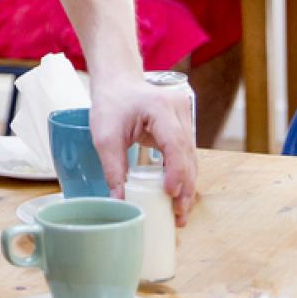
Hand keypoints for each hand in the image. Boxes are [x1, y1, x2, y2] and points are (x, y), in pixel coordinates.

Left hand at [89, 71, 198, 223]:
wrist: (118, 82)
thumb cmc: (111, 103)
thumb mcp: (104, 136)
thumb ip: (113, 168)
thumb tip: (119, 201)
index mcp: (159, 108)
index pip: (175, 143)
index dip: (176, 171)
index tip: (169, 193)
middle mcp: (179, 111)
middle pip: (188, 154)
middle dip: (185, 187)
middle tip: (178, 215)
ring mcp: (185, 117)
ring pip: (192, 157)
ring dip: (187, 185)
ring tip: (179, 213)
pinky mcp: (184, 126)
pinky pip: (187, 154)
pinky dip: (183, 175)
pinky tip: (178, 195)